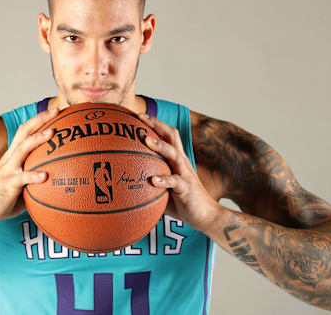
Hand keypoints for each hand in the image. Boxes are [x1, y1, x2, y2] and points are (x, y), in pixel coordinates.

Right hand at [0, 107, 57, 224]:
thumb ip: (34, 179)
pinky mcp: (7, 184)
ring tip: (51, 133)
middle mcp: (10, 159)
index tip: (54, 112)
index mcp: (12, 156)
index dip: (38, 120)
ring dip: (37, 140)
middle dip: (40, 120)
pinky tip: (45, 176)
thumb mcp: (20, 184)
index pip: (25, 132)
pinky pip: (22, 178)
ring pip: (22, 149)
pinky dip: (33, 176)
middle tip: (56, 111)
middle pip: (24, 132)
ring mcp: (8, 170)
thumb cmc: (2, 199)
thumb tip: (56, 180)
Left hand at [137, 112, 219, 231]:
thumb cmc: (182, 202)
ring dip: (159, 146)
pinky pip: (175, 182)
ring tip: (145, 140)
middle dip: (156, 124)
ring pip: (173, 154)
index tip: (138, 115)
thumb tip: (125, 182)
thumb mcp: (164, 188)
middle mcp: (181, 162)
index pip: (167, 135)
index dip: (154, 122)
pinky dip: (164, 180)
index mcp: (176, 159)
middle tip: (140, 117)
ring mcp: (185, 173)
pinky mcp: (186, 188)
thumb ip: (149, 181)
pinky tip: (153, 180)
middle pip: (171, 136)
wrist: (205, 215)